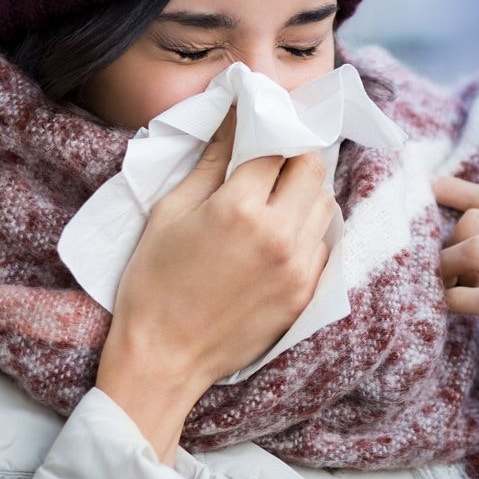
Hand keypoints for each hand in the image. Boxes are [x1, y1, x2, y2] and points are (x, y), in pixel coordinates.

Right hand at [96, 106, 335, 460]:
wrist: (163, 358)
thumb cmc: (153, 282)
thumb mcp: (170, 212)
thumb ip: (209, 162)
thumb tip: (233, 119)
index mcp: (240, 208)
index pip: (276, 146)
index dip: (268, 131)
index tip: (259, 128)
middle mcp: (279, 234)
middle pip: (312, 169)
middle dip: (293, 157)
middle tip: (270, 162)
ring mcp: (298, 267)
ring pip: (325, 206)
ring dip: (304, 193)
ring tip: (274, 201)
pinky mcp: (305, 294)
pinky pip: (323, 245)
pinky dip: (307, 232)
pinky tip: (278, 238)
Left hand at [431, 174, 478, 478]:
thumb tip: (477, 227)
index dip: (455, 190)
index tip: (426, 190)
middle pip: (477, 220)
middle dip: (447, 242)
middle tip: (447, 272)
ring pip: (477, 249)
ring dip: (446, 269)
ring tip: (449, 289)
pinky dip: (456, 301)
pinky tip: (453, 310)